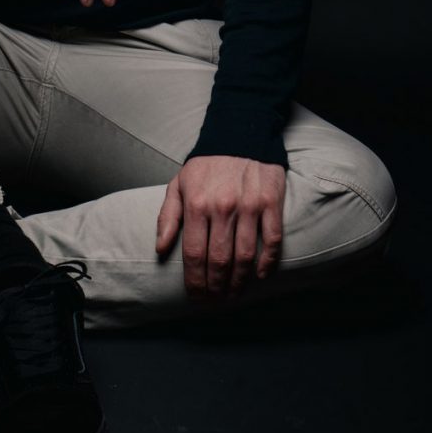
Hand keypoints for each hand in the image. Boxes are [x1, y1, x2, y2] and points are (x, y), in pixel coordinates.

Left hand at [155, 154, 285, 299]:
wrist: (240, 131)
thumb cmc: (206, 164)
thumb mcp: (179, 183)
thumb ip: (168, 216)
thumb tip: (160, 248)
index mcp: (197, 203)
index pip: (194, 254)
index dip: (194, 281)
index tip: (196, 296)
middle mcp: (223, 207)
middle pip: (220, 261)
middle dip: (216, 287)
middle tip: (215, 301)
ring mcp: (249, 206)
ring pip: (246, 256)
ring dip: (239, 282)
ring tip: (234, 294)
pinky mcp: (271, 203)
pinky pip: (272, 240)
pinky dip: (267, 262)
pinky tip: (260, 275)